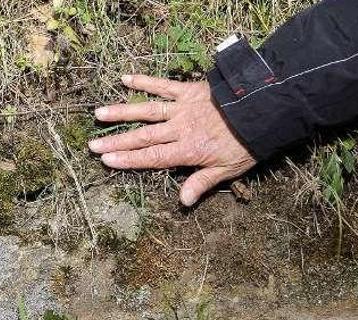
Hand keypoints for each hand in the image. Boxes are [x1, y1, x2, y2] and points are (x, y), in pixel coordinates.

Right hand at [89, 74, 256, 205]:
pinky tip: (125, 79)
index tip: (106, 161)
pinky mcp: (188, 90)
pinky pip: (162, 85)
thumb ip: (202, 183)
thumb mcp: (229, 169)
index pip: (152, 157)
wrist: (265, 109)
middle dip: (116, 142)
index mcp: (188, 150)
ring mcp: (182, 107)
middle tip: (92, 145)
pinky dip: (144, 81)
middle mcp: (180, 128)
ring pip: (146, 111)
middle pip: (142, 136)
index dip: (128, 160)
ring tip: (99, 114)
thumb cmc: (247, 143)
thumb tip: (183, 201)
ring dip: (121, 112)